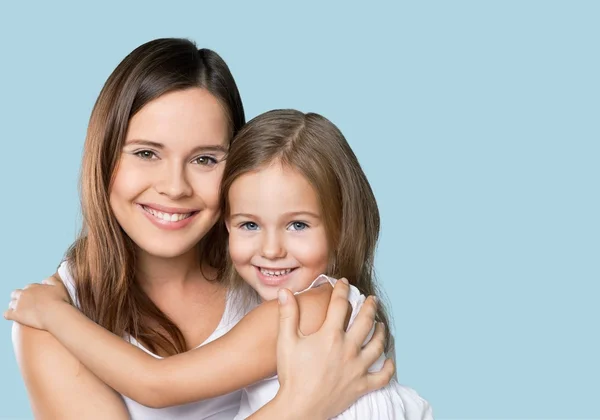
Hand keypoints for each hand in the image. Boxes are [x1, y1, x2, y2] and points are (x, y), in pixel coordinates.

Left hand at [4, 275, 69, 329]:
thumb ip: (51, 280)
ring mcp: (19, 304)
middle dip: (18, 298)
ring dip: (14, 307)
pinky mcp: (16, 314)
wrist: (55, 314)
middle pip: (15, 294)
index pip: (27, 288)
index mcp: (33, 287)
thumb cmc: (60, 300)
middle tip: (25, 304)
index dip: (31, 293)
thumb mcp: (59, 286)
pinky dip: (9, 315)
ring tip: (21, 312)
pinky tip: (15, 317)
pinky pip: (7, 314)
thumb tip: (44, 280)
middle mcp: (24, 294)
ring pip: (11, 304)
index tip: (36, 298)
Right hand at [274, 279, 393, 418]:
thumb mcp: (286, 342)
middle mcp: (348, 349)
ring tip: (380, 324)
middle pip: (365, 321)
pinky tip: (389, 360)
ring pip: (377, 345)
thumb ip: (287, 314)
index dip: (342, 290)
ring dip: (381, 332)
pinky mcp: (362, 385)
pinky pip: (382, 376)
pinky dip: (388, 367)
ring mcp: (357, 368)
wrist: (299, 408)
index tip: (343, 283)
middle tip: (372, 299)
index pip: (340, 305)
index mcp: (330, 335)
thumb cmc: (292, 375)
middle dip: (370, 307)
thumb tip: (285, 292)